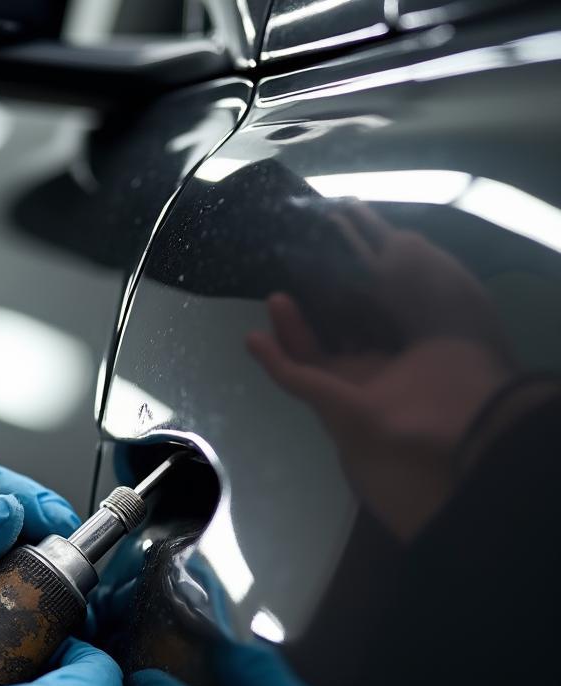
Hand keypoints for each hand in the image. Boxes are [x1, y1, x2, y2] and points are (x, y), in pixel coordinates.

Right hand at [248, 204, 511, 540]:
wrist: (461, 416)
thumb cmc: (462, 349)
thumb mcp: (450, 290)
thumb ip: (416, 263)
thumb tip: (384, 237)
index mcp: (411, 333)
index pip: (372, 301)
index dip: (351, 276)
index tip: (330, 248)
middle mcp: (380, 359)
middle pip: (336, 326)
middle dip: (315, 300)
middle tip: (296, 272)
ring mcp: (352, 384)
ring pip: (310, 351)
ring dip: (289, 326)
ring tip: (275, 296)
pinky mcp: (332, 403)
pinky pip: (296, 380)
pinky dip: (273, 360)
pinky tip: (254, 338)